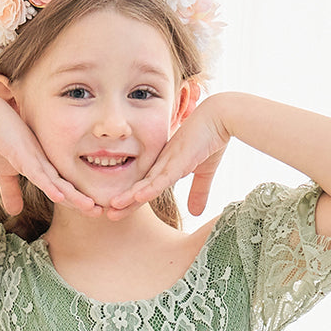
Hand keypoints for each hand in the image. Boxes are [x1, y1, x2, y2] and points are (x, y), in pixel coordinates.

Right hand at [0, 96, 101, 216]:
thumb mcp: (5, 173)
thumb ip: (11, 191)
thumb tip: (14, 212)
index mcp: (42, 168)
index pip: (62, 188)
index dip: (75, 202)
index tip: (89, 212)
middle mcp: (45, 164)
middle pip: (67, 187)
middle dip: (83, 201)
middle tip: (99, 213)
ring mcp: (37, 161)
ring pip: (59, 184)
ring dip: (75, 197)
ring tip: (92, 208)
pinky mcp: (25, 158)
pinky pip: (39, 175)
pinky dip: (49, 187)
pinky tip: (59, 197)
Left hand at [105, 97, 230, 219]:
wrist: (222, 115)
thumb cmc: (212, 138)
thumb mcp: (205, 171)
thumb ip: (198, 191)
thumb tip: (195, 213)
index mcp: (167, 164)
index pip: (147, 186)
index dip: (134, 200)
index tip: (121, 211)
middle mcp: (164, 162)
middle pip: (140, 186)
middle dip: (125, 201)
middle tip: (109, 214)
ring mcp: (170, 160)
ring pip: (146, 183)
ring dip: (129, 197)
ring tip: (113, 209)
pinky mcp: (179, 159)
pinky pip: (162, 177)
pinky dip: (149, 188)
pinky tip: (136, 198)